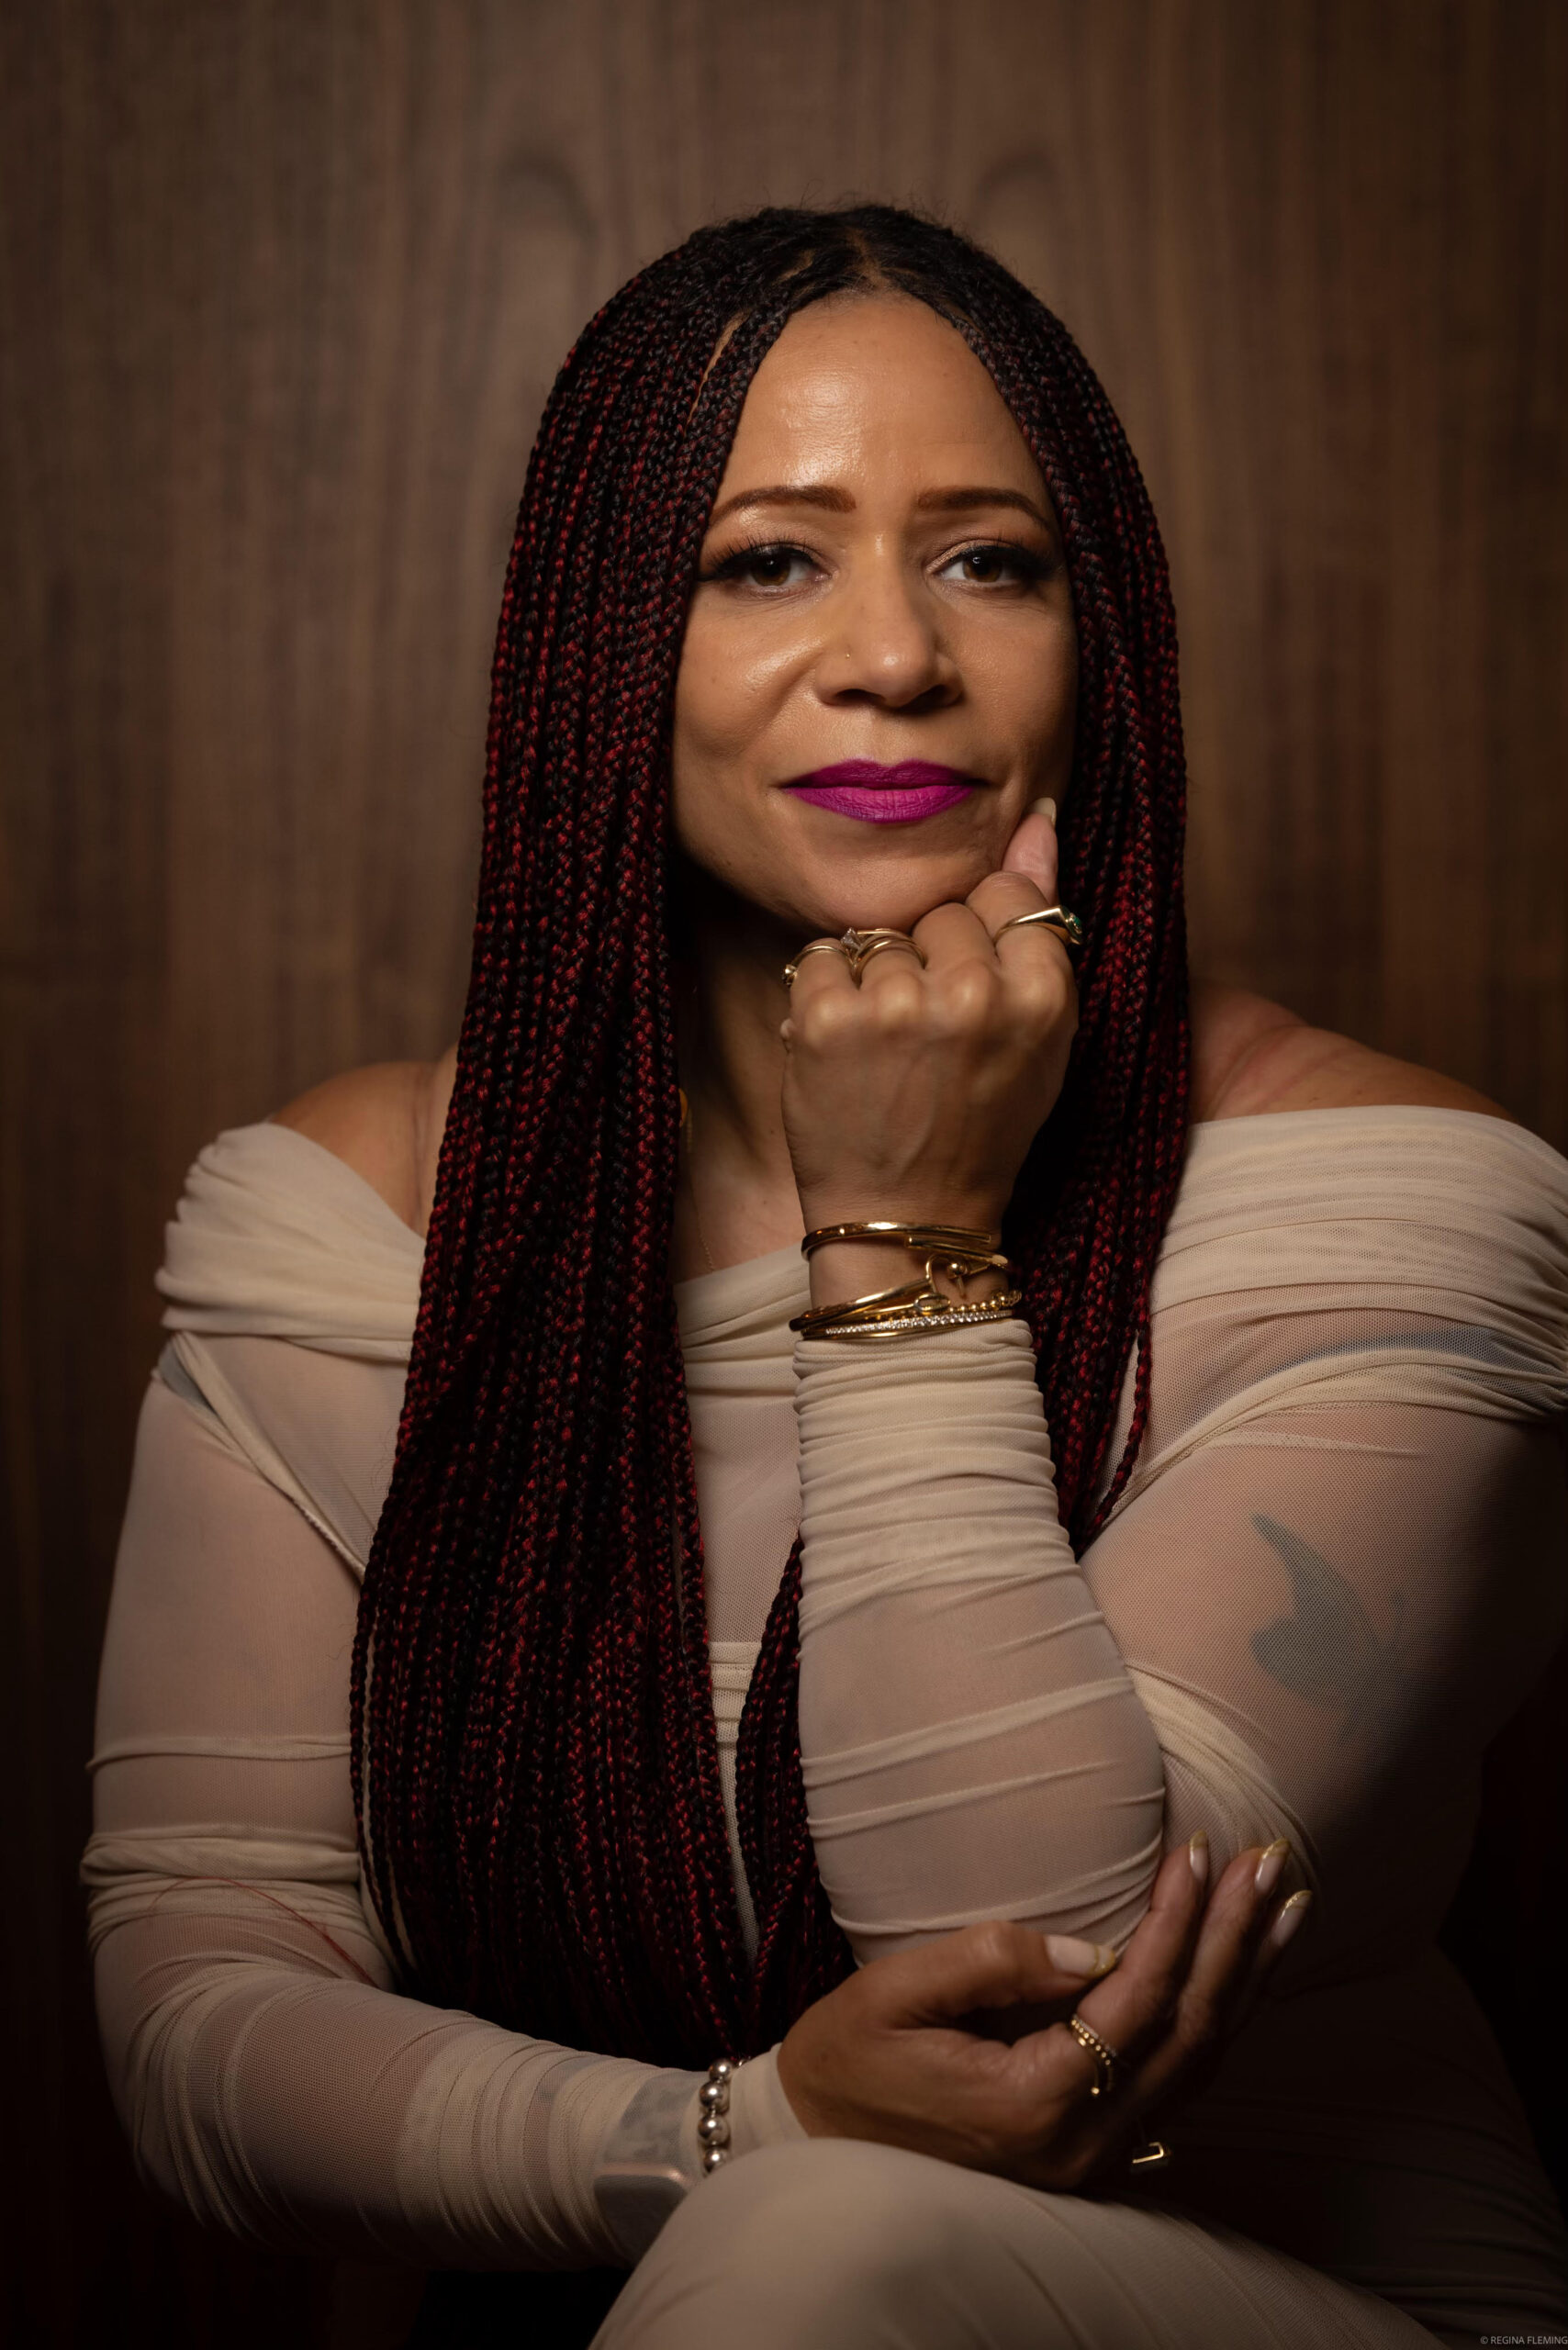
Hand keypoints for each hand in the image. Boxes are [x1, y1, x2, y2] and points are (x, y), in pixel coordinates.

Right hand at [775, 1841, 1307, 2191]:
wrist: (813, 2144)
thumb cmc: (847, 2059)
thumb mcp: (895, 1994)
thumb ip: (993, 1961)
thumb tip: (1096, 1947)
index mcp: (1032, 2100)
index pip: (1137, 1998)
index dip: (1177, 1920)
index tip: (1199, 1848)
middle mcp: (1079, 2143)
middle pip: (1189, 2033)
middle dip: (1234, 1940)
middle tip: (1270, 1862)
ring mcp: (1091, 2160)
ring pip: (1197, 2066)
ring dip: (1243, 1980)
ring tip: (1281, 1910)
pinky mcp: (1090, 2154)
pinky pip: (1176, 2086)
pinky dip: (1215, 2022)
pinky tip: (1238, 1978)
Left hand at [780, 804, 1073, 1247]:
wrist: (908, 1217)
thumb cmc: (980, 1127)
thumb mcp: (1040, 1035)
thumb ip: (1039, 923)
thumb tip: (1039, 815)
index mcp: (1042, 997)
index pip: (1008, 893)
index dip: (985, 940)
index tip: (975, 992)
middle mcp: (973, 995)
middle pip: (942, 910)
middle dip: (930, 958)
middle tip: (932, 1037)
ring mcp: (896, 1006)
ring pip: (880, 935)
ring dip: (876, 980)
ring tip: (889, 1050)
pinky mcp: (828, 1018)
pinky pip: (822, 956)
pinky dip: (825, 995)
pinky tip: (847, 1048)